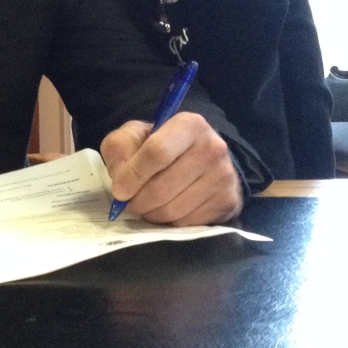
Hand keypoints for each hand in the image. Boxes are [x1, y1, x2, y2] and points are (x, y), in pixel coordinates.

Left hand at [101, 113, 242, 226]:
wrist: (199, 161)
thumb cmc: (160, 146)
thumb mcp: (134, 137)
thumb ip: (120, 150)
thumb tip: (121, 182)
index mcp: (189, 124)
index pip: (157, 152)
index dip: (133, 176)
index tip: (119, 191)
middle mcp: (213, 147)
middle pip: (163, 187)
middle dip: (138, 201)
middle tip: (130, 203)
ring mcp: (224, 176)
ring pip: (174, 209)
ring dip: (152, 213)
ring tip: (147, 205)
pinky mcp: (228, 201)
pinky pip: (187, 223)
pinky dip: (170, 222)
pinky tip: (167, 209)